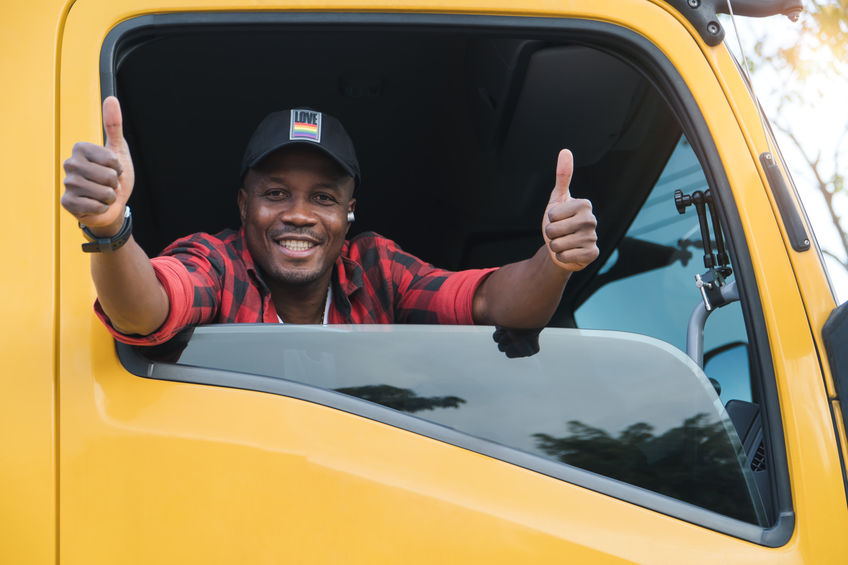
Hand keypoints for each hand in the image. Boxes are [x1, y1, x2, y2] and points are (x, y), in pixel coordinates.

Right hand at [62, 96, 134, 234]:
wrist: (111, 205)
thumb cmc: (114, 178)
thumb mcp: (118, 150)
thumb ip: (114, 125)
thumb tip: (111, 98)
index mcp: (80, 149)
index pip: (111, 159)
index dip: (118, 167)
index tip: (113, 168)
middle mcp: (70, 164)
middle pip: (108, 176)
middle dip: (115, 184)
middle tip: (108, 184)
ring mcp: (67, 184)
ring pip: (103, 192)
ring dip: (110, 197)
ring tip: (103, 195)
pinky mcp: (67, 202)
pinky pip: (95, 206)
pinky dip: (102, 208)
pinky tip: (96, 205)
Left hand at [542, 149, 598, 271]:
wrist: (562, 247)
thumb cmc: (559, 222)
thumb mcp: (557, 199)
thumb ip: (563, 176)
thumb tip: (565, 151)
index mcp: (584, 204)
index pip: (552, 214)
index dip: (550, 218)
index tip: (558, 218)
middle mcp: (592, 220)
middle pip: (553, 230)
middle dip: (550, 234)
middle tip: (559, 233)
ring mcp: (593, 238)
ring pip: (557, 245)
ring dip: (555, 246)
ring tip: (563, 243)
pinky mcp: (592, 254)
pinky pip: (565, 257)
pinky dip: (561, 257)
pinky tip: (569, 253)